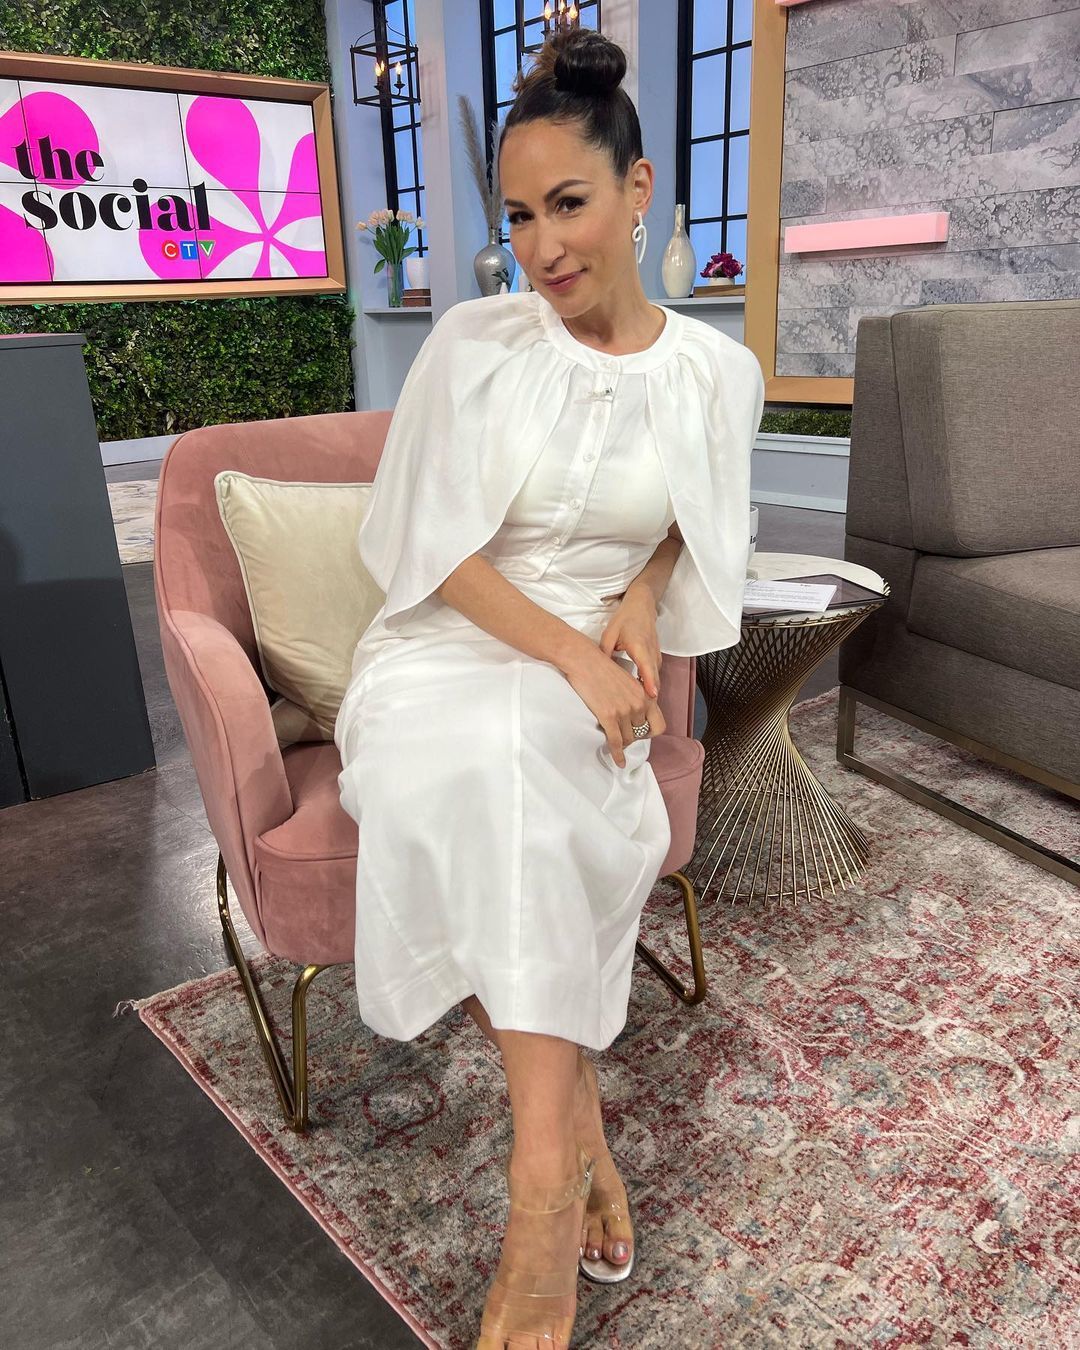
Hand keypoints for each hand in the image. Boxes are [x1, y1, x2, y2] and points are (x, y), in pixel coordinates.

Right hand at [562, 588, 666, 766]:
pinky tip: (617, 761)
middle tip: (620, 734)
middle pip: (640, 734)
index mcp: (645, 694)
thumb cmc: (601, 668)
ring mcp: (624, 711)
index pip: (659, 725)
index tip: (639, 733)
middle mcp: (639, 704)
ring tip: (613, 740)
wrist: (584, 660)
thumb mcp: (627, 681)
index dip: (650, 733)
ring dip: (621, 742)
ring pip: (628, 739)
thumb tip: (635, 715)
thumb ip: (635, 697)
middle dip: (631, 737)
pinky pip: (616, 742)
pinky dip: (617, 754)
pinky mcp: (609, 716)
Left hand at [597, 585, 662, 701]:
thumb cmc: (625, 619)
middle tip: (642, 714)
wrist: (642, 606)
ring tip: (642, 712)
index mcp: (639, 646)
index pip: (647, 668)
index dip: (649, 684)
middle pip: (654, 679)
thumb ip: (605, 653)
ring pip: (656, 679)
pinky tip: (642, 698)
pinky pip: (655, 676)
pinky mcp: (657, 658)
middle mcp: (651, 653)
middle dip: (650, 698)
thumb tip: (596, 672)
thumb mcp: (610, 634)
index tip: (651, 697)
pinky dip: (650, 686)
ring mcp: (656, 655)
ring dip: (650, 694)